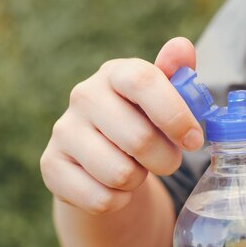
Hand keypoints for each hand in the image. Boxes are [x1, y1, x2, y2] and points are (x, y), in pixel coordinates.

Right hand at [40, 37, 202, 213]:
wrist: (101, 159)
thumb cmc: (142, 122)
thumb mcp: (164, 98)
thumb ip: (177, 74)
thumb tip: (182, 46)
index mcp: (115, 73)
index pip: (143, 81)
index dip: (175, 114)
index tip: (194, 140)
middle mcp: (83, 95)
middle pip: (139, 139)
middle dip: (166, 159)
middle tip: (168, 160)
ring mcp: (63, 130)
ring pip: (120, 174)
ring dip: (140, 180)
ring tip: (137, 169)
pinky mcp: (51, 165)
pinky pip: (101, 199)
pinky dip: (119, 200)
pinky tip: (116, 187)